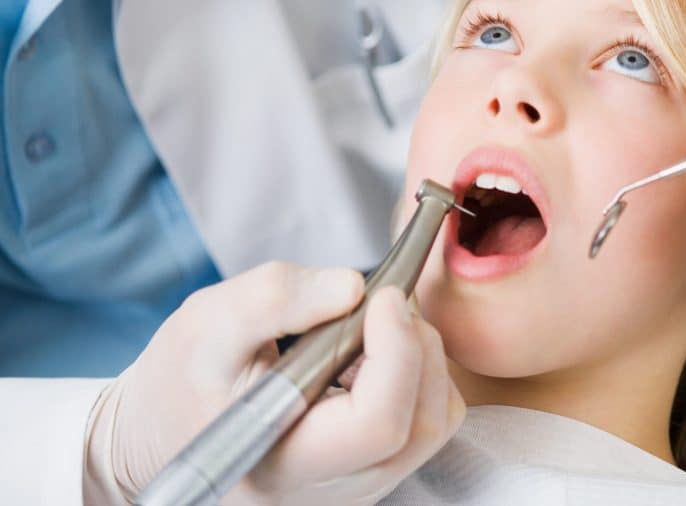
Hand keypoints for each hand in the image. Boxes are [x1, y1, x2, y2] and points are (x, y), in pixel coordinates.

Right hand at [84, 262, 463, 504]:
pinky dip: (418, 372)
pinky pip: (425, 419)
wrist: (166, 429)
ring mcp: (358, 484)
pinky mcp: (371, 466)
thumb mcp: (207, 324)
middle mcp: (334, 489)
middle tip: (382, 300)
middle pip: (420, 424)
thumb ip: (276, 299)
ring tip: (376, 323)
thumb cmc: (182, 380)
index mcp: (285, 462)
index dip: (396, 351)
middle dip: (415, 345)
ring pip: (433, 421)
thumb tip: (353, 286)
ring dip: (422, 357)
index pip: (378, 424)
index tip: (382, 295)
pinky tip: (375, 349)